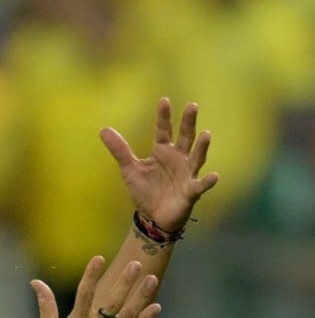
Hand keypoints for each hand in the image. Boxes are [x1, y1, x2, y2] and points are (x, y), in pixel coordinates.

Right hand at [32, 257, 160, 317]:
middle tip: (136, 264)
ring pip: (128, 315)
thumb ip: (45, 304)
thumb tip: (35, 282)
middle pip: (112, 302)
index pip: (84, 294)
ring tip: (151, 278)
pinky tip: (156, 306)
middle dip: (125, 282)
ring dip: (141, 297)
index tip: (98, 258)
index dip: (91, 276)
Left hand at [100, 97, 218, 231]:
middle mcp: (178, 159)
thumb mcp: (130, 169)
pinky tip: (214, 176)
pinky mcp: (191, 191)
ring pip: (196, 157)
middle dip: (188, 122)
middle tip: (192, 105)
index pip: (164, 130)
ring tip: (206, 134)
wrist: (152, 216)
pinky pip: (200, 185)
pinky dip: (207, 182)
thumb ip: (120, 150)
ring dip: (201, 147)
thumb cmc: (145, 190)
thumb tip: (103, 129)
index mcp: (163, 151)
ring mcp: (187, 174)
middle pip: (185, 137)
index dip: (164, 116)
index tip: (164, 100)